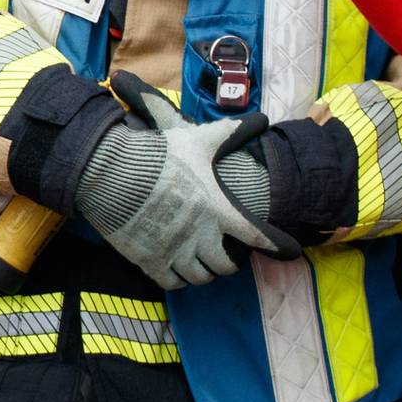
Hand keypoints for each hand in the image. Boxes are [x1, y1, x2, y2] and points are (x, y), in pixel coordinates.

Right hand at [77, 80, 278, 289]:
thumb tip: (261, 118)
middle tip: (222, 251)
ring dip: (203, 270)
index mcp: (217, 209)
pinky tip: (175, 266)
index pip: (256, 236)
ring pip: (200, 277)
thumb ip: (230, 133)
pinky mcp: (150, 261)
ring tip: (198, 259)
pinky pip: (173, 284)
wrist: (111, 172)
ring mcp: (175, 251)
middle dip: (228, 261)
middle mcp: (201, 236)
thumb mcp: (197, 141)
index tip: (290, 251)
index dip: (277, 246)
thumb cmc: (158, 156)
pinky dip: (178, 279)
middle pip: (226, 266)